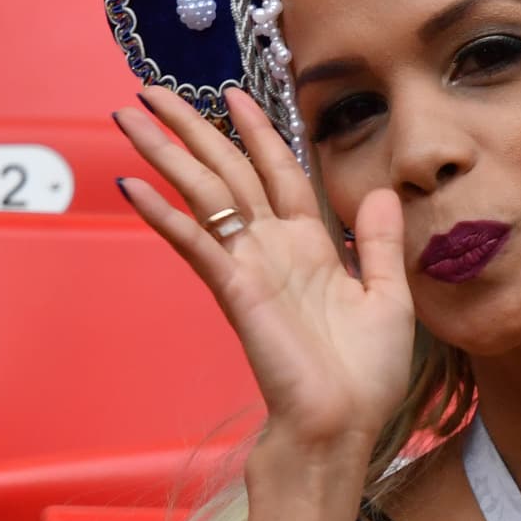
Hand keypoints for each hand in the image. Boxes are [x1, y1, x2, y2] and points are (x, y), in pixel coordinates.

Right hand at [113, 84, 413, 451]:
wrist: (341, 428)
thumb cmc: (364, 377)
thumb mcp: (390, 299)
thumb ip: (379, 244)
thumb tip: (382, 193)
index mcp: (313, 247)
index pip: (280, 174)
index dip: (259, 133)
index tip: (236, 96)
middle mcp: (276, 249)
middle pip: (229, 172)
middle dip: (194, 129)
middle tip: (154, 91)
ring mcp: (251, 266)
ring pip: (205, 195)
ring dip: (166, 153)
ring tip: (130, 116)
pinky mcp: (236, 290)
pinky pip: (196, 242)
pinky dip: (165, 213)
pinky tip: (133, 186)